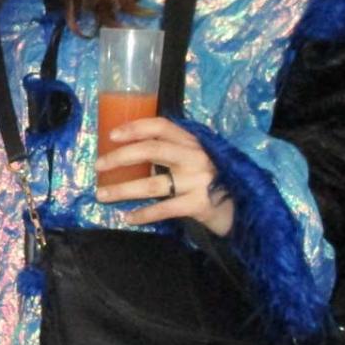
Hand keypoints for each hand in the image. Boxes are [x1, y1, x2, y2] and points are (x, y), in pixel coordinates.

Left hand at [93, 117, 233, 236]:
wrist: (245, 208)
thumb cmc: (213, 180)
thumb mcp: (196, 158)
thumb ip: (173, 151)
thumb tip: (130, 151)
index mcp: (193, 141)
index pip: (161, 126)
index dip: (135, 127)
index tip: (112, 135)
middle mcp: (195, 157)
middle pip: (152, 150)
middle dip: (120, 157)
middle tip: (98, 166)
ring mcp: (198, 181)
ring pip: (152, 184)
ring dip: (123, 190)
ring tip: (102, 195)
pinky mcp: (199, 205)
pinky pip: (164, 210)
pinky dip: (143, 214)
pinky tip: (128, 218)